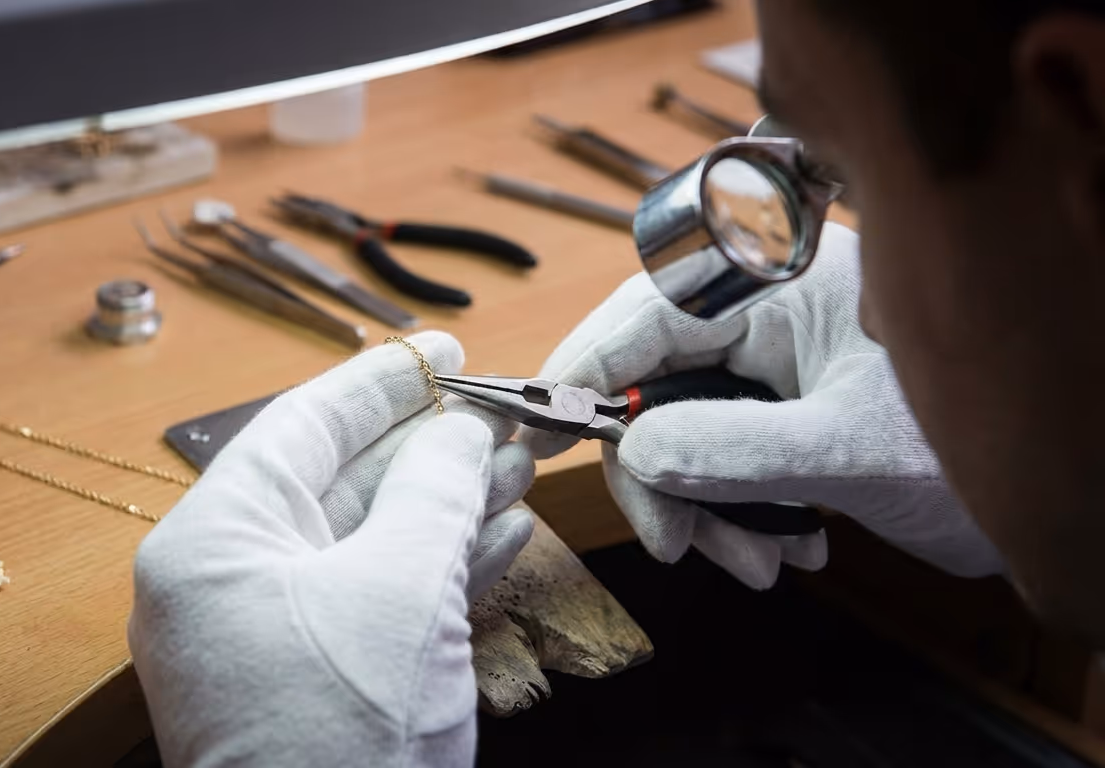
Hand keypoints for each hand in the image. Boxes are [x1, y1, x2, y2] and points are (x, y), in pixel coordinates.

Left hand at [129, 332, 533, 766]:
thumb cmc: (340, 741)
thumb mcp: (399, 591)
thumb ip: (433, 492)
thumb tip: (460, 431)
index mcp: (212, 546)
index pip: (296, 430)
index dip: (376, 383)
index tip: (437, 350)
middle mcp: (228, 585)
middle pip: (337, 483)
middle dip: (426, 447)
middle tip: (497, 409)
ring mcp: (270, 639)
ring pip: (367, 542)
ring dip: (444, 503)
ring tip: (518, 463)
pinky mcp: (315, 683)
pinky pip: (375, 600)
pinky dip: (436, 565)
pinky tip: (499, 533)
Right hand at [524, 223, 1001, 588]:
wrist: (1052, 497)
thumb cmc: (974, 452)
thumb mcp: (848, 451)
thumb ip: (734, 448)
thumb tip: (634, 449)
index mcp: (785, 286)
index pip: (654, 308)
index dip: (588, 363)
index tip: (538, 421)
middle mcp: (769, 314)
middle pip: (654, 377)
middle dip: (658, 471)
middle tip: (673, 542)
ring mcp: (772, 363)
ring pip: (678, 427)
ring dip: (699, 507)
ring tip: (756, 562)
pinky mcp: (776, 408)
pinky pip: (713, 455)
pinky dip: (728, 512)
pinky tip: (780, 547)